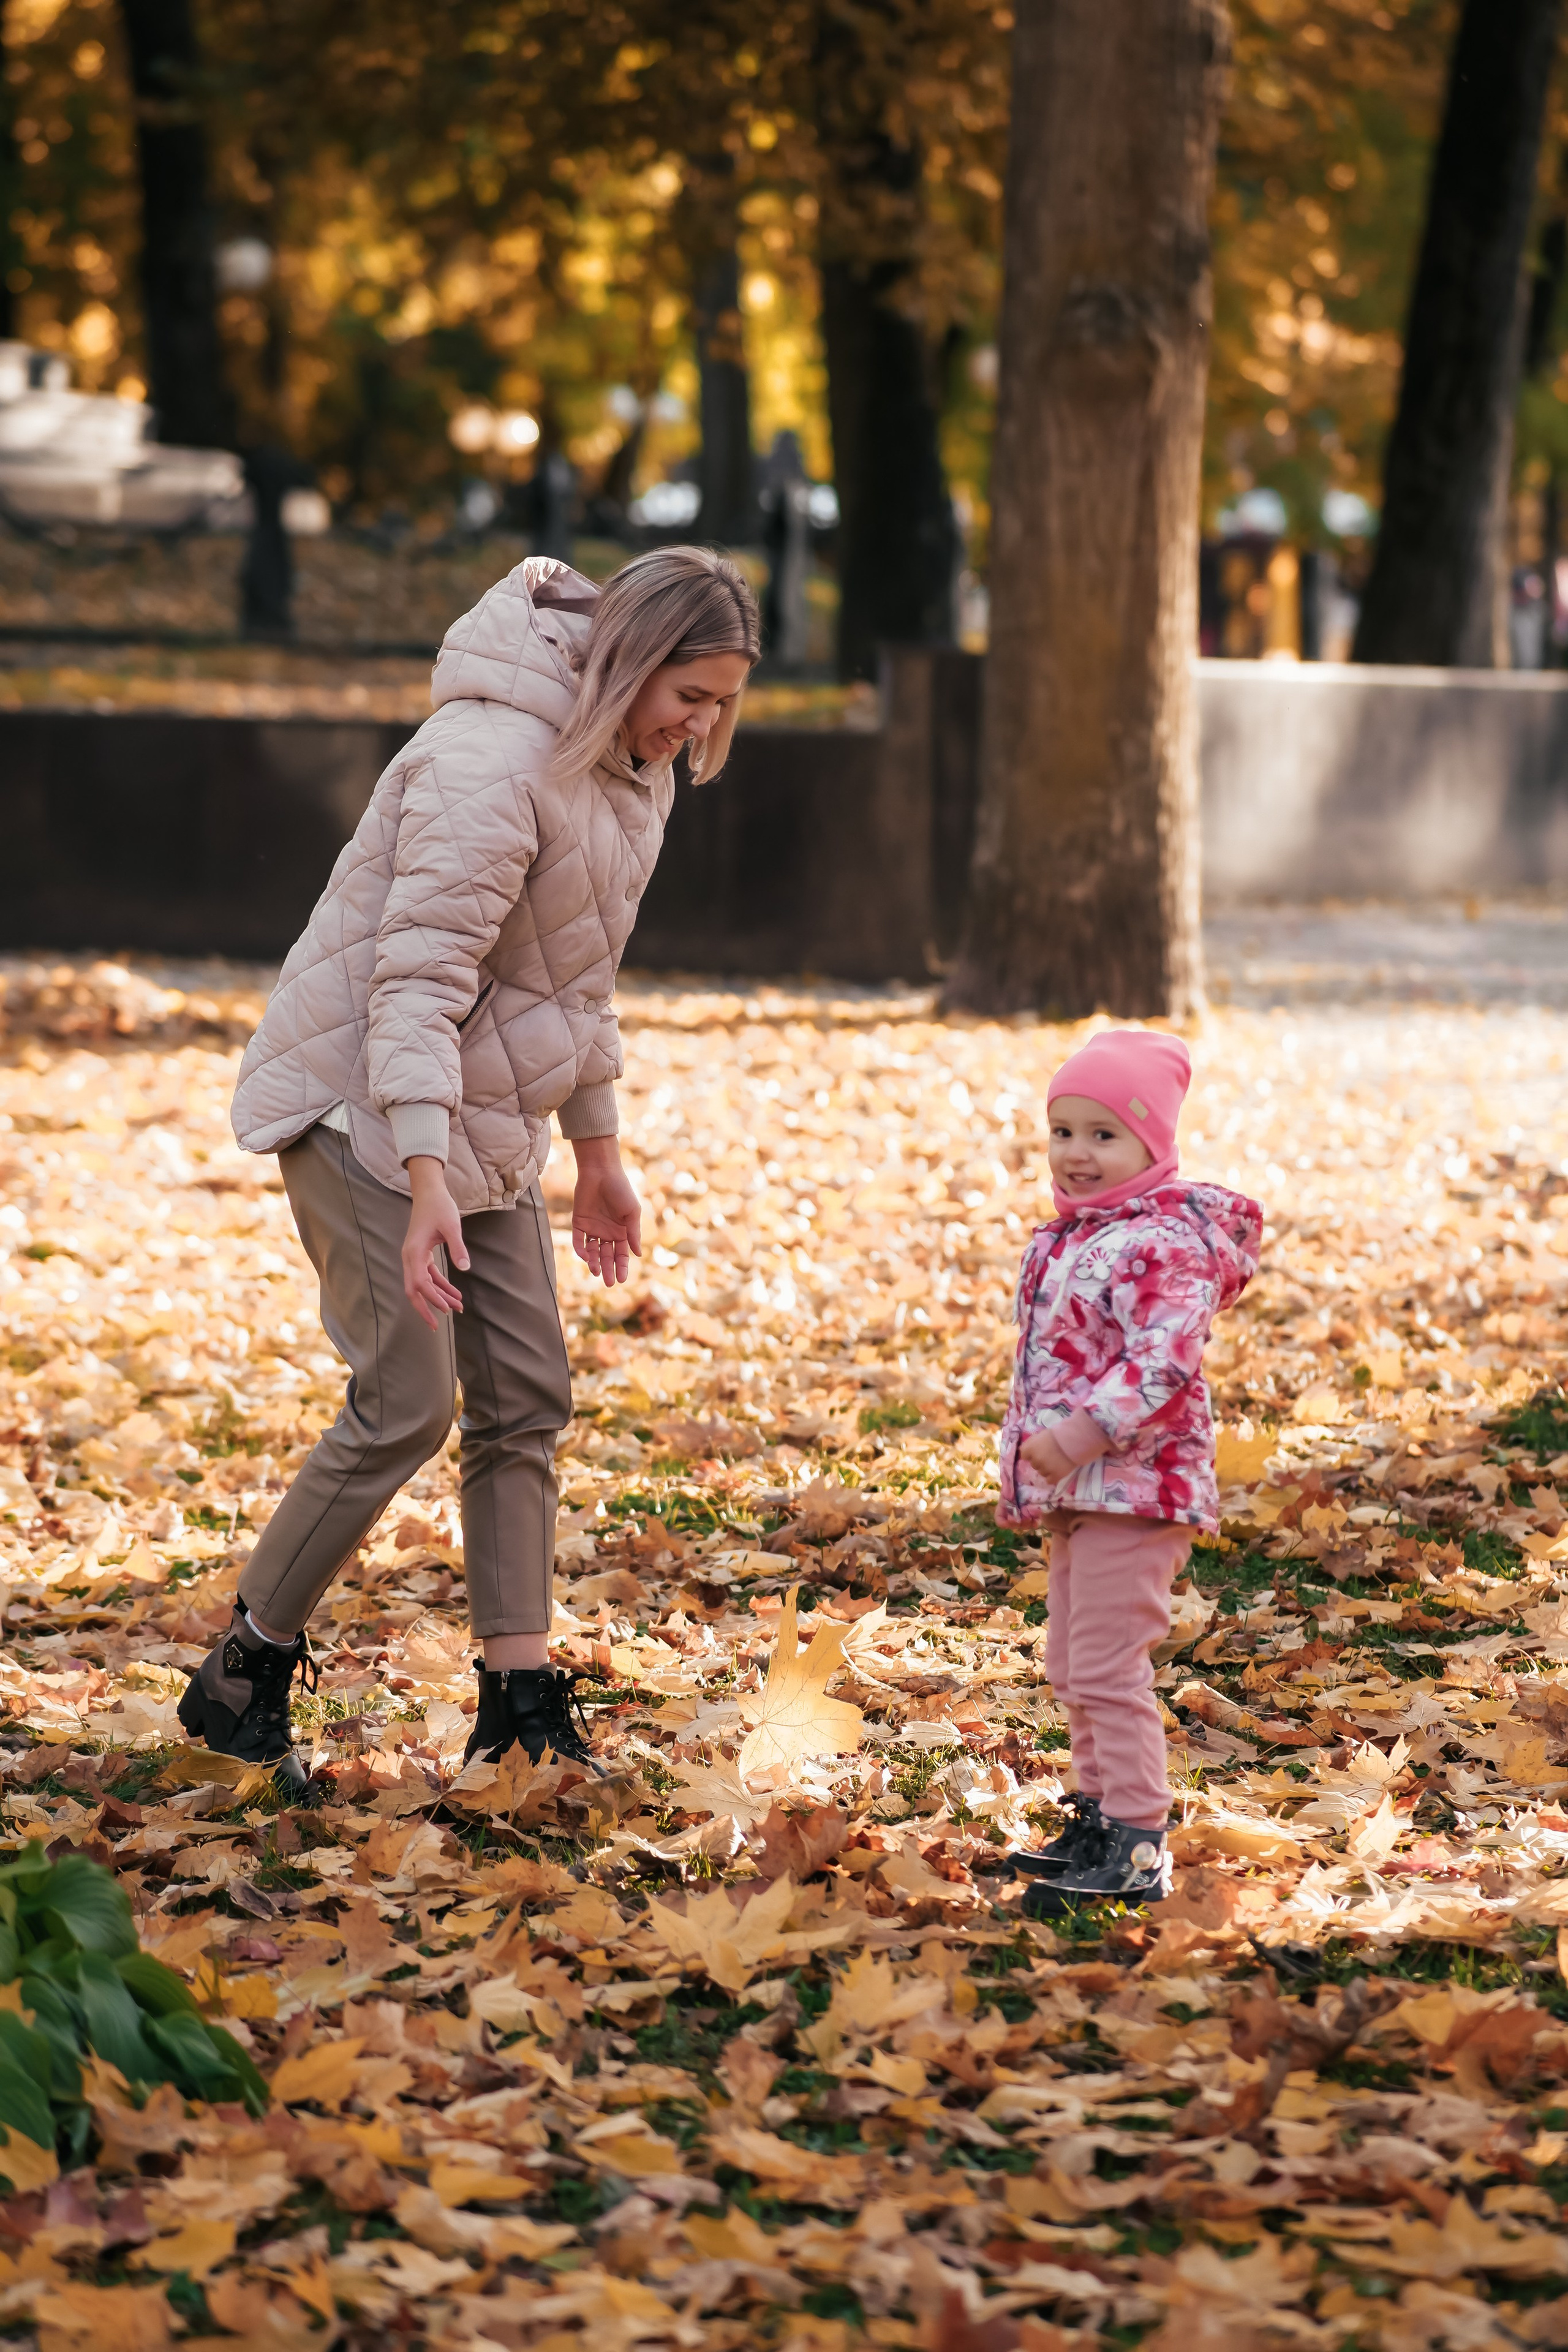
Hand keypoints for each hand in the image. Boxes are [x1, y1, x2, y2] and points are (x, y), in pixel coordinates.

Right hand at [402, 1156, 468, 1328]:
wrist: (429, 1191)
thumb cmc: (439, 1206)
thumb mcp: (452, 1226)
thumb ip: (458, 1247)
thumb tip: (466, 1269)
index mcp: (413, 1252)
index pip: (419, 1283)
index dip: (431, 1298)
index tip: (446, 1309)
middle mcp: (409, 1257)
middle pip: (413, 1290)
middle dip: (425, 1309)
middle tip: (436, 1328)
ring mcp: (414, 1256)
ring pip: (422, 1285)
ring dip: (438, 1297)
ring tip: (457, 1309)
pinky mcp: (420, 1254)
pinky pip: (428, 1276)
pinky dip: (440, 1286)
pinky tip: (455, 1295)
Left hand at [571, 1136, 641, 1285]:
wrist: (601, 1171)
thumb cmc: (620, 1189)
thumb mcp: (631, 1212)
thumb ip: (633, 1233)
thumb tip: (637, 1254)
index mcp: (622, 1231)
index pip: (622, 1254)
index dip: (622, 1266)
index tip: (622, 1279)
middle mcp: (607, 1232)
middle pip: (607, 1256)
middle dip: (608, 1269)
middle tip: (609, 1282)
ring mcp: (592, 1228)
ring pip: (592, 1251)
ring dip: (593, 1262)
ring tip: (596, 1272)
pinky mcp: (578, 1223)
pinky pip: (578, 1240)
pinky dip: (580, 1250)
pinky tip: (585, 1257)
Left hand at [1020, 1426, 1073, 1481]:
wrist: (1073, 1441)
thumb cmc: (1057, 1435)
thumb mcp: (1040, 1435)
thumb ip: (1031, 1443)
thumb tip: (1024, 1450)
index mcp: (1030, 1449)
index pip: (1024, 1455)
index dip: (1031, 1453)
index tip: (1038, 1451)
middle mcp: (1035, 1460)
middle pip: (1034, 1464)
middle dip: (1040, 1461)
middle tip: (1050, 1456)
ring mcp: (1045, 1469)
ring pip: (1042, 1472)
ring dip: (1047, 1469)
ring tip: (1056, 1462)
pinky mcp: (1055, 1476)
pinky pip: (1049, 1480)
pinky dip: (1053, 1476)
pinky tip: (1058, 1470)